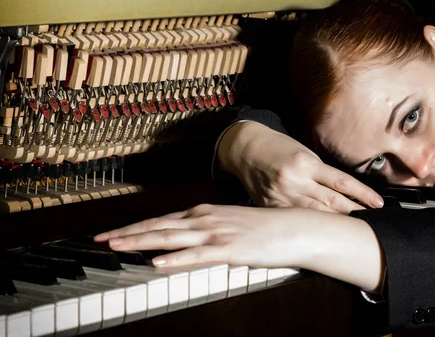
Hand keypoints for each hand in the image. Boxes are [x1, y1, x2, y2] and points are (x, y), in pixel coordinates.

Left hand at [94, 203, 384, 291]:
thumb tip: (188, 239)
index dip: (135, 227)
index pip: (162, 219)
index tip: (112, 233)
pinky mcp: (229, 249)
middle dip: (127, 233)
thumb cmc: (264, 227)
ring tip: (116, 246)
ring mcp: (216, 233)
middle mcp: (205, 219)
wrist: (295, 228)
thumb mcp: (230, 224)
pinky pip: (197, 255)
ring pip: (171, 237)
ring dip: (141, 241)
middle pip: (159, 226)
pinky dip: (175, 258)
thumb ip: (208, 230)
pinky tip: (157, 261)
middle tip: (100, 239)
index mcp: (205, 213)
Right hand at [218, 122, 383, 213]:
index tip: (378, 203)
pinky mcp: (272, 206)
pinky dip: (311, 225)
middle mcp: (295, 180)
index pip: (342, 182)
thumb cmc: (277, 147)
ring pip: (316, 213)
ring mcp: (282, 195)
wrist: (245, 149)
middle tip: (373, 221)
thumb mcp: (302, 152)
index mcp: (306, 163)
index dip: (363, 194)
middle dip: (354, 212)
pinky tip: (323, 232)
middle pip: (332, 201)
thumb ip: (320, 172)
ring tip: (355, 229)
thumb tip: (344, 190)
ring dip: (337, 222)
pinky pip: (295, 218)